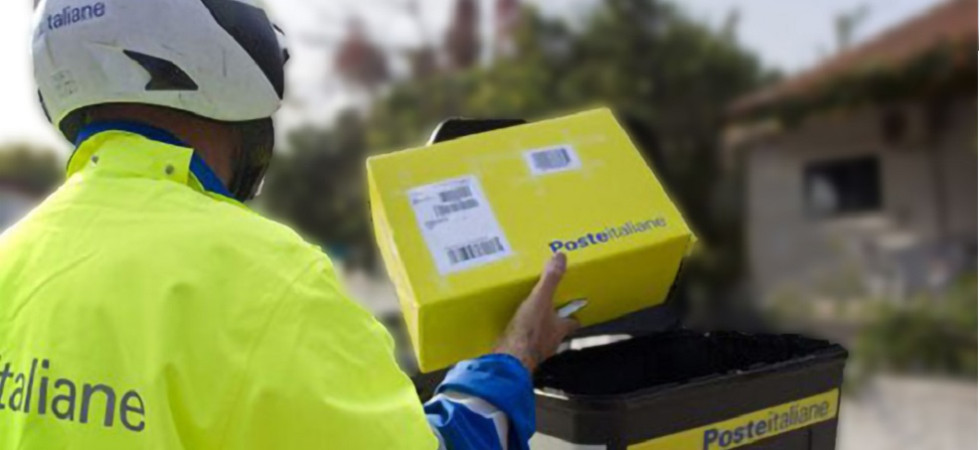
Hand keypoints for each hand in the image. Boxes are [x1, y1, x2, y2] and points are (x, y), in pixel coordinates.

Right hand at [495, 253, 579, 371]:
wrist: (509, 360)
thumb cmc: (529, 332)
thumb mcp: (540, 300)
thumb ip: (550, 279)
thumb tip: (561, 257)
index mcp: (559, 328)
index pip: (572, 322)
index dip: (573, 316)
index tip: (572, 310)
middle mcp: (551, 342)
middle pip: (556, 331)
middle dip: (552, 322)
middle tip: (545, 310)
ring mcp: (535, 352)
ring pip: (540, 340)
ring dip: (536, 332)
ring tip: (525, 320)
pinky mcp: (519, 357)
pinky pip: (522, 346)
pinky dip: (519, 340)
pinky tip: (510, 333)